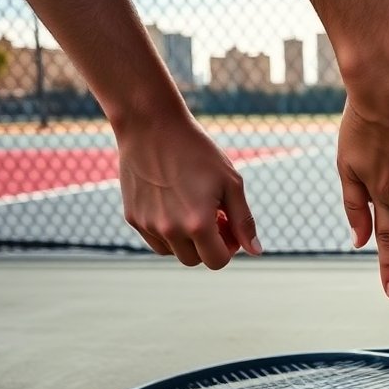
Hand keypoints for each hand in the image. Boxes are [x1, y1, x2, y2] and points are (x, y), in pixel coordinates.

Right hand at [116, 111, 261, 268]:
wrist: (152, 126)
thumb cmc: (197, 151)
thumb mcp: (230, 183)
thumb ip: (244, 221)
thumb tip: (255, 251)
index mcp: (198, 223)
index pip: (217, 261)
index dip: (228, 247)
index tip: (228, 224)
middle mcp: (170, 230)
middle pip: (195, 260)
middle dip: (208, 244)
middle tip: (213, 215)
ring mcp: (148, 225)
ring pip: (174, 252)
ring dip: (187, 240)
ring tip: (191, 208)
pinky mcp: (132, 217)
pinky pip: (154, 239)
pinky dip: (166, 232)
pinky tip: (172, 204)